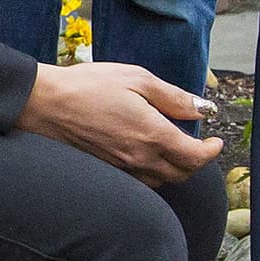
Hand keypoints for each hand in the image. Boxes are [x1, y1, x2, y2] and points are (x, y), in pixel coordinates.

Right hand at [18, 59, 225, 183]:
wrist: (44, 105)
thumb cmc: (89, 86)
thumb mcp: (137, 79)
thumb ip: (174, 97)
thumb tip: (203, 109)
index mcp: (153, 135)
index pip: (196, 157)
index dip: (211, 151)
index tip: (215, 141)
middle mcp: (140, 159)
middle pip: (183, 174)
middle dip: (196, 161)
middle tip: (198, 143)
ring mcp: (123, 169)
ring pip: (162, 181)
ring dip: (175, 168)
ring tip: (172, 147)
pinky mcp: (108, 171)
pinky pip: (141, 181)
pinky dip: (153, 172)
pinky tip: (146, 154)